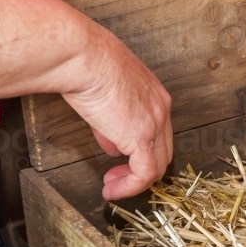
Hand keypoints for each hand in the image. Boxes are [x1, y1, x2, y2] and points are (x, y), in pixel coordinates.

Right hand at [61, 25, 172, 200]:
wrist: (82, 56)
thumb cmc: (86, 63)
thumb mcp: (104, 95)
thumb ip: (112, 124)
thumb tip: (112, 147)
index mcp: (155, 96)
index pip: (159, 133)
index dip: (141, 150)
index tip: (119, 158)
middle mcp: (161, 109)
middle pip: (163, 152)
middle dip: (141, 169)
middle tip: (117, 176)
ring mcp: (155, 124)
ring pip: (156, 167)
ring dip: (134, 182)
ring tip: (112, 186)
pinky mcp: (141, 137)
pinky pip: (143, 174)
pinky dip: (129, 187)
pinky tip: (112, 190)